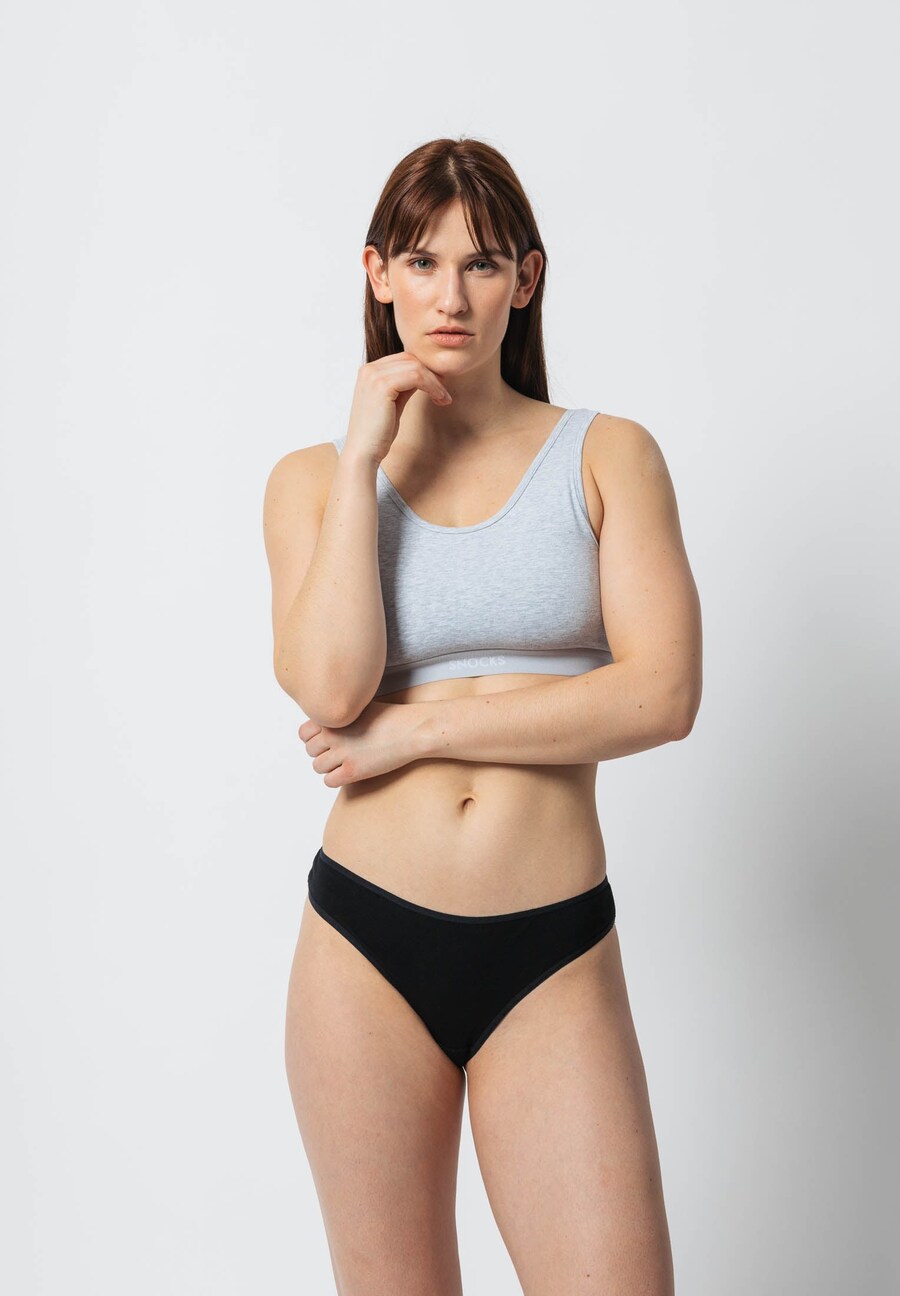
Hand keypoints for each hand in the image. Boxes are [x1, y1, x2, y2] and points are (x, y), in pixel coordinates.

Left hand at [297, 699, 431, 786]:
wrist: (412, 729)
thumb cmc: (391, 717)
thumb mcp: (360, 706)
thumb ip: (340, 715)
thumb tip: (324, 726)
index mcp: (333, 717)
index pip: (304, 733)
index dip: (314, 738)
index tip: (327, 740)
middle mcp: (333, 734)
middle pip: (310, 751)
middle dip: (323, 752)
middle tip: (339, 752)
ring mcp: (341, 753)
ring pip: (318, 767)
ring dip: (329, 766)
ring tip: (345, 762)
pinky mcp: (352, 771)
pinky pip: (329, 781)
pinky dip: (336, 778)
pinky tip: (350, 772)